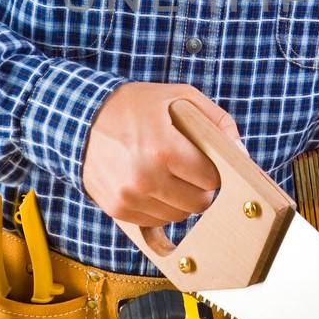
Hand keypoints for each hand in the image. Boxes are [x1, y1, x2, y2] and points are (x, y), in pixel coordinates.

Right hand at [81, 82, 243, 224]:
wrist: (78, 119)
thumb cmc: (131, 106)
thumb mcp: (178, 97)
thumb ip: (215, 120)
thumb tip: (240, 151)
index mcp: (164, 149)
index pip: (212, 178)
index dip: (214, 169)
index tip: (205, 160)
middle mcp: (146, 178)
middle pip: (199, 202)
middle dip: (201, 187)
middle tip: (191, 170)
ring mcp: (130, 197)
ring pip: (179, 216)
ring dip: (181, 199)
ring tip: (169, 175)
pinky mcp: (117, 209)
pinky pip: (155, 221)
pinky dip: (160, 207)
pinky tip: (153, 185)